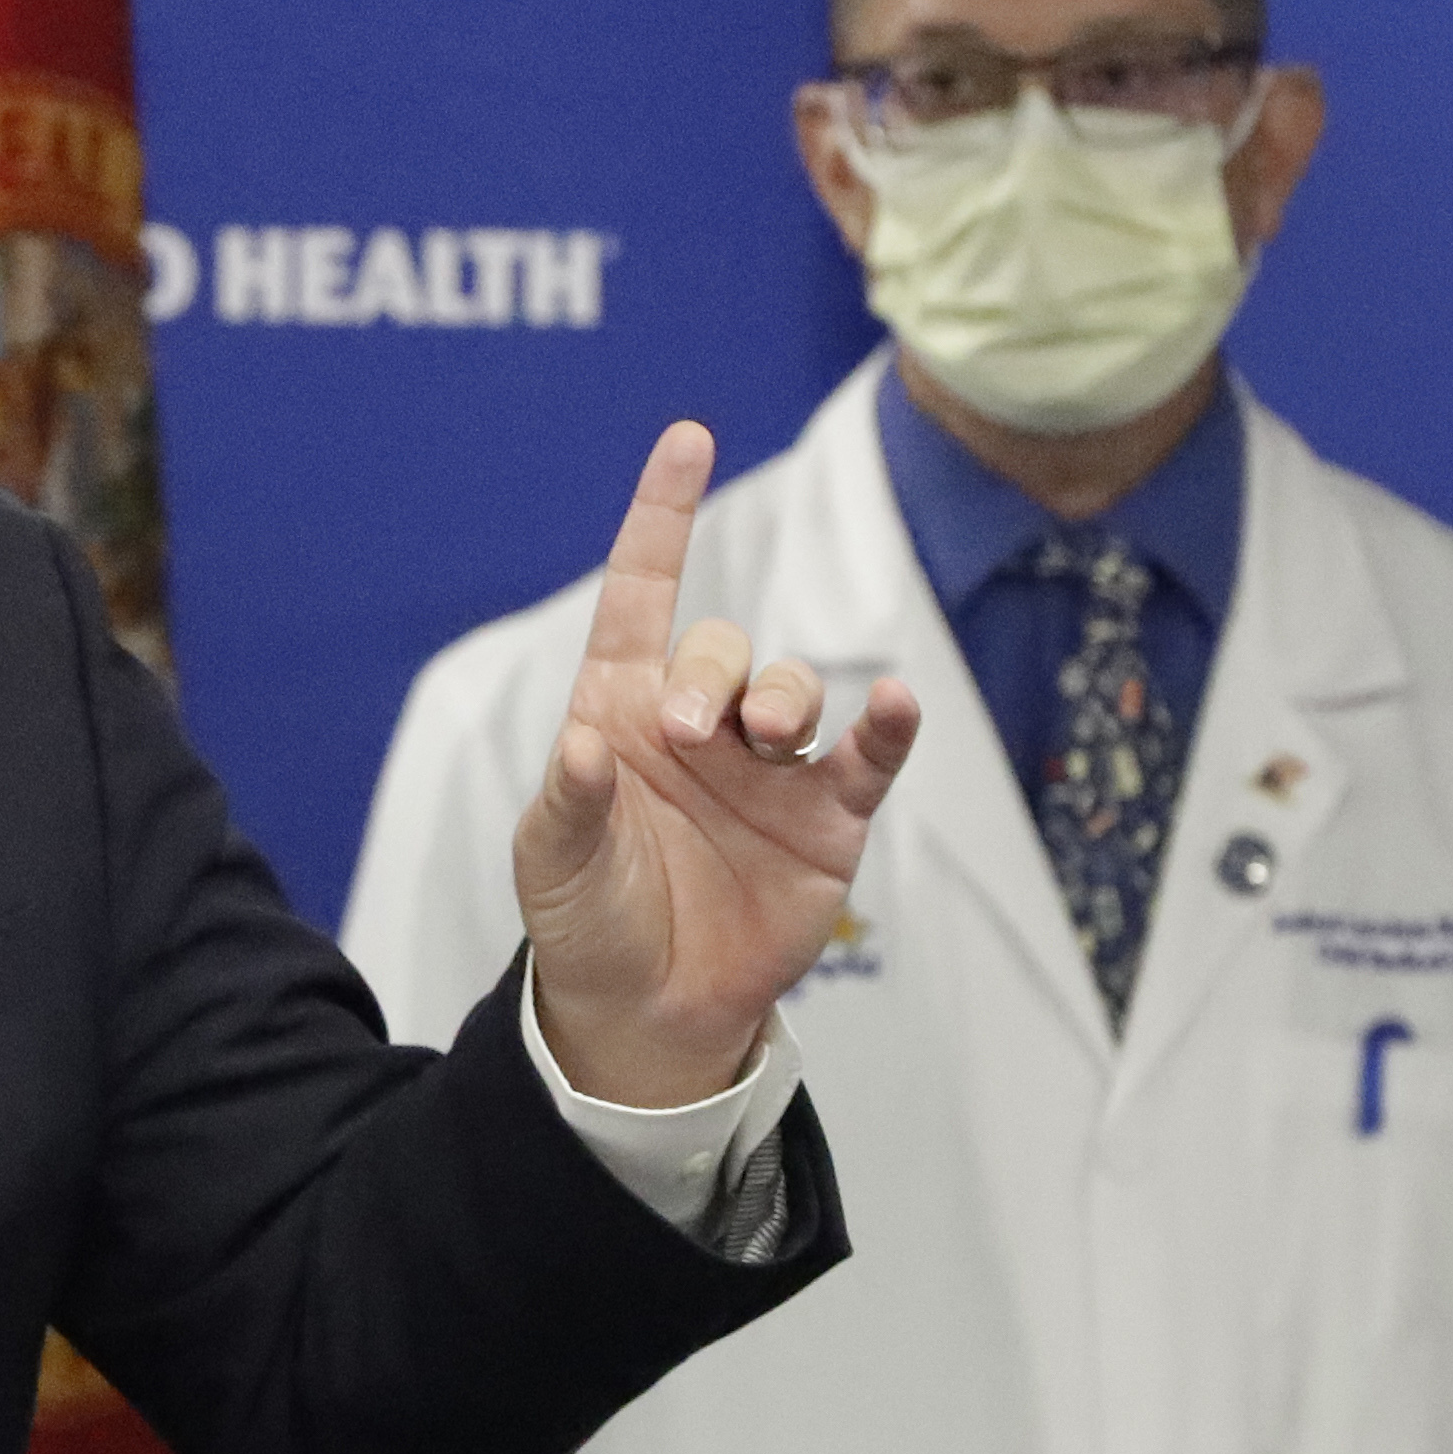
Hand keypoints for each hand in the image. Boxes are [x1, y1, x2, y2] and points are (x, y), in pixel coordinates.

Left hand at [514, 422, 919, 1105]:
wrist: (649, 1011)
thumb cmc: (589, 918)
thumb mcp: (554, 863)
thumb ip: (571, 799)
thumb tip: (590, 742)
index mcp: (624, 710)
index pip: (644, 593)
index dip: (664, 517)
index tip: (689, 441)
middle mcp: (702, 724)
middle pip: (722, 647)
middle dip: (712, 674)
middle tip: (693, 732)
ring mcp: (770, 767)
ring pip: (796, 688)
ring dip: (785, 697)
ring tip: (764, 738)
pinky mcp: (828, 817)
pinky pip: (869, 756)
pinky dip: (889, 726)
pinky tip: (898, 706)